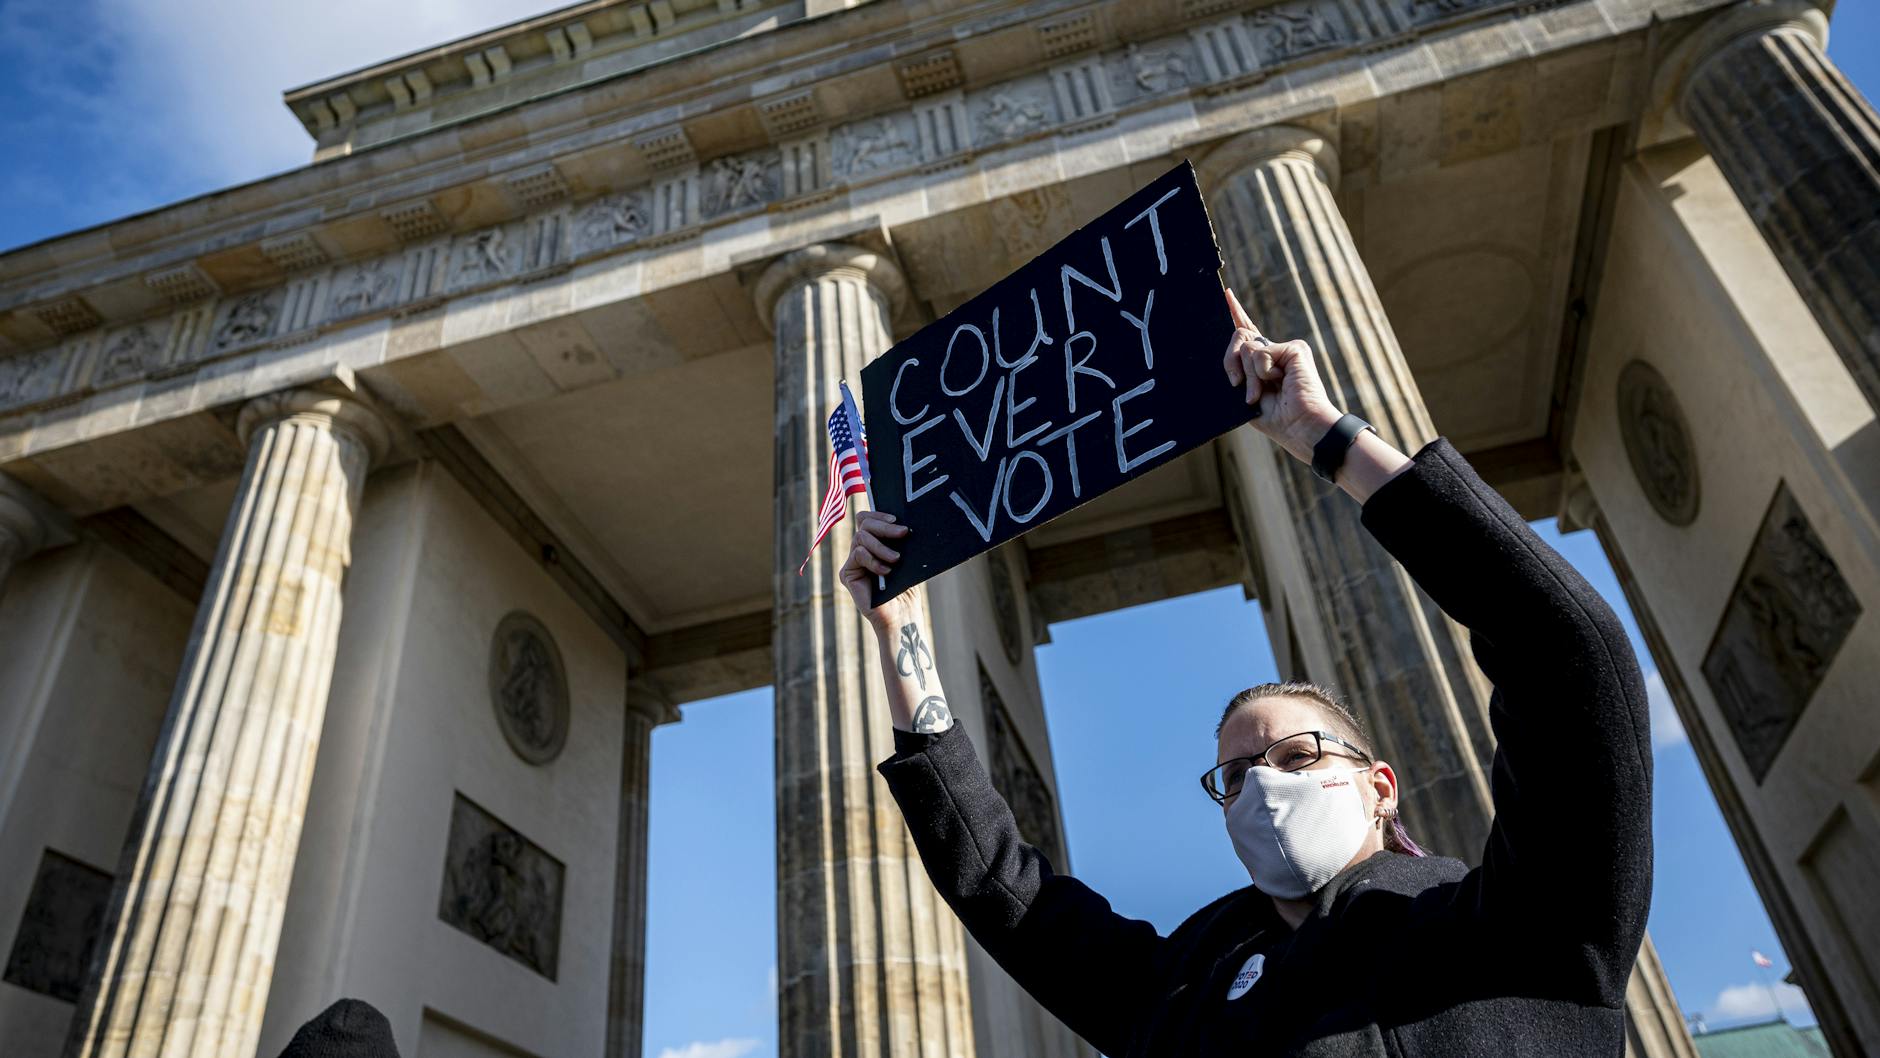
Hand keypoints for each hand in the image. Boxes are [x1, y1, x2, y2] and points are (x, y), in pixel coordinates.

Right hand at [839, 511, 920, 629]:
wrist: (902, 616)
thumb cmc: (907, 589)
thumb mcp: (905, 558)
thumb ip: (898, 541)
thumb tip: (902, 521)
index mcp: (874, 544)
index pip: (867, 519)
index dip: (878, 514)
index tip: (897, 520)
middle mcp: (860, 551)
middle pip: (863, 524)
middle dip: (884, 527)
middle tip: (903, 532)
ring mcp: (853, 563)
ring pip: (860, 538)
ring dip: (882, 546)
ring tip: (897, 559)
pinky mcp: (847, 574)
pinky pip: (858, 554)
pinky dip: (874, 561)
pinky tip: (886, 572)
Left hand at [1220, 286, 1341, 463]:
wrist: (1299, 427)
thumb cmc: (1276, 419)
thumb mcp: (1247, 395)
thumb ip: (1239, 371)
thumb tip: (1235, 350)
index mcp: (1263, 363)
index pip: (1248, 333)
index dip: (1237, 313)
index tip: (1227, 295)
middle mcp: (1275, 352)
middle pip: (1240, 337)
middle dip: (1230, 362)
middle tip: (1239, 386)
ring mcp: (1286, 349)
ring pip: (1247, 346)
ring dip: (1249, 376)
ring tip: (1262, 393)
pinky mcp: (1295, 348)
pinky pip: (1261, 352)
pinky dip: (1262, 372)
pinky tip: (1279, 382)